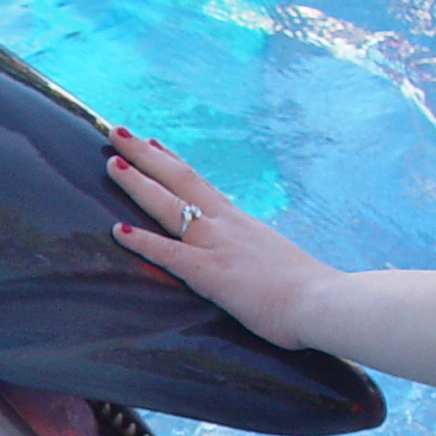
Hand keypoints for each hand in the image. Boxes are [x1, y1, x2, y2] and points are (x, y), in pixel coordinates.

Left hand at [103, 130, 343, 350]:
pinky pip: (170, 254)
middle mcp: (225, 225)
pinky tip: (118, 230)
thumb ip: (253, 257)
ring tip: (111, 163)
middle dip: (145, 156)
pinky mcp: (212, 273)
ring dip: (137, 184)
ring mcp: (217, 246)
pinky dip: (142, 241)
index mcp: (240, 223)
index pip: (199, 184)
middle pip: (179, 180)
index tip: (151, 143)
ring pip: (169, 206)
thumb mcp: (273, 263)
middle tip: (117, 133)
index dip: (171, 163)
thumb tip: (250, 265)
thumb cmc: (307, 292)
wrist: (324, 302)